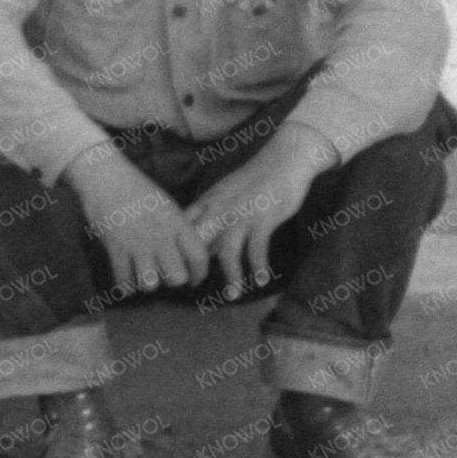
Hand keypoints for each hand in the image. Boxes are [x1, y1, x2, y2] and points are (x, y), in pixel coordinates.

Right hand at [68, 149, 207, 296]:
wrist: (105, 178)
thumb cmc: (138, 190)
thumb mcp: (166, 204)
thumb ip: (183, 225)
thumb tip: (204, 237)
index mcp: (176, 223)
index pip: (198, 256)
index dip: (199, 273)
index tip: (195, 279)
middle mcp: (159, 236)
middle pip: (176, 277)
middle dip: (173, 280)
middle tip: (167, 276)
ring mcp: (136, 243)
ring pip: (150, 284)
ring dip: (148, 283)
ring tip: (145, 277)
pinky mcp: (115, 248)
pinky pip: (123, 279)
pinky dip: (124, 285)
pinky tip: (125, 282)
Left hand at [188, 127, 331, 298]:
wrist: (283, 161)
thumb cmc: (254, 181)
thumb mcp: (225, 196)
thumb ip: (211, 219)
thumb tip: (202, 248)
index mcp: (206, 202)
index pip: (182, 228)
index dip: (174, 249)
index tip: (173, 267)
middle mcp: (219, 210)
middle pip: (197, 242)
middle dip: (193, 266)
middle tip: (192, 285)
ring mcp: (240, 215)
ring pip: (227, 252)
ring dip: (231, 276)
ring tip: (232, 296)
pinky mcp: (263, 219)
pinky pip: (257, 249)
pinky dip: (259, 267)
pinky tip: (263, 280)